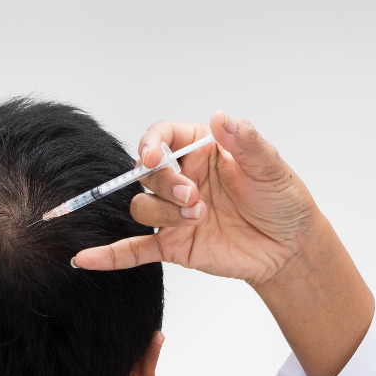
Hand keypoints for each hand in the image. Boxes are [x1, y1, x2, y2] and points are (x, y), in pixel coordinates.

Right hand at [72, 111, 316, 287]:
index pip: (162, 137)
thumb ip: (244, 141)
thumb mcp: (269, 166)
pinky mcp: (174, 246)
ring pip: (143, 207)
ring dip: (164, 212)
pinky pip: (134, 249)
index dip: (152, 145)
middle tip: (194, 198)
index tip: (157, 158)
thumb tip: (221, 116)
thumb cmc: (282, 201)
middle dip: (165, 184)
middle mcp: (182, 179)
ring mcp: (174, 214)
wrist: (290, 247)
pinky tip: (85, 258)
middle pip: (147, 174)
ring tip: (199, 217)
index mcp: (200, 150)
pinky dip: (109, 255)